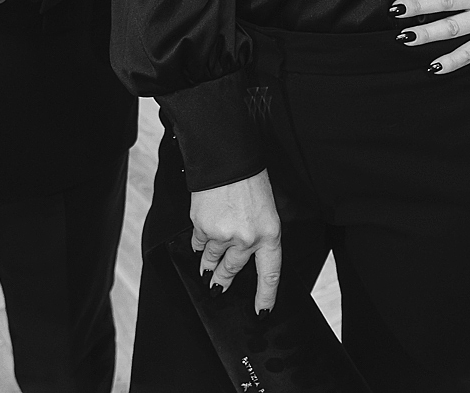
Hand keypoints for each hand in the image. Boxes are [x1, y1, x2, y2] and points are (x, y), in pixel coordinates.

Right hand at [190, 168, 281, 313]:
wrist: (226, 158)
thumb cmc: (250, 180)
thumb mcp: (266, 209)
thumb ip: (258, 235)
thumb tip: (245, 254)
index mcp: (269, 234)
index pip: (270, 275)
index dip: (266, 296)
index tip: (261, 311)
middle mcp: (247, 239)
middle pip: (233, 271)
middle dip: (223, 282)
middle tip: (217, 290)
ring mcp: (223, 235)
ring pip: (212, 260)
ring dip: (208, 266)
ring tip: (206, 271)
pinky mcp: (202, 227)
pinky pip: (199, 243)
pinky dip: (199, 243)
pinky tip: (202, 238)